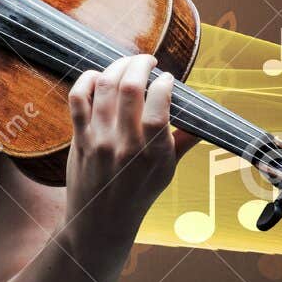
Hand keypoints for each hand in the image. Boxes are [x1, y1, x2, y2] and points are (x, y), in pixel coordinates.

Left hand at [65, 54, 198, 237]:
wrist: (101, 220)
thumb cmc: (139, 193)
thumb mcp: (168, 170)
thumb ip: (184, 140)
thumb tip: (204, 116)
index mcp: (154, 153)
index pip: (159, 106)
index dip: (164, 83)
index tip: (167, 78)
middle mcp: (125, 145)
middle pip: (130, 88)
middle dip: (140, 64)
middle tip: (147, 61)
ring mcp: (99, 140)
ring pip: (104, 86)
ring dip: (117, 66)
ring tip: (127, 64)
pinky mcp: (79, 139)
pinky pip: (78, 98)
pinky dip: (86, 79)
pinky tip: (97, 75)